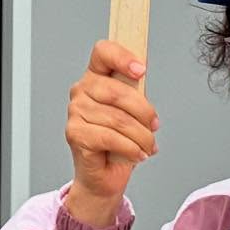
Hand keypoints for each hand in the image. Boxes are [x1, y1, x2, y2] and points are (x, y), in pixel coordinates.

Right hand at [64, 41, 159, 225]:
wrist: (103, 176)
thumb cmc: (119, 142)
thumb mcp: (132, 113)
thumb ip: (135, 94)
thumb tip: (143, 82)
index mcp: (95, 77)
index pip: (103, 53)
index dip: (122, 57)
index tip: (141, 71)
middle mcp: (81, 91)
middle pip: (117, 91)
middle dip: (144, 112)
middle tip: (153, 126)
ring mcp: (75, 112)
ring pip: (118, 119)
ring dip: (141, 136)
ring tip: (147, 145)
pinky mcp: (75, 134)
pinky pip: (111, 137)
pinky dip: (131, 148)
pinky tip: (138, 154)